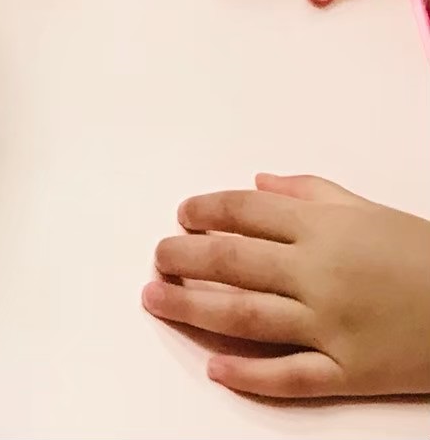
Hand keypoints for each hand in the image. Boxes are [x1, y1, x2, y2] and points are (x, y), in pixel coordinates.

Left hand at [144, 175, 429, 398]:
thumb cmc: (426, 257)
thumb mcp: (372, 212)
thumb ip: (312, 194)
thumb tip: (257, 183)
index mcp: (324, 229)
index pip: (243, 211)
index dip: (204, 210)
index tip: (183, 215)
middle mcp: (319, 274)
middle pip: (230, 261)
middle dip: (182, 256)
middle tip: (158, 257)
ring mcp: (331, 326)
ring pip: (244, 316)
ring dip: (190, 307)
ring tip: (155, 298)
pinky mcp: (349, 371)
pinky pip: (290, 376)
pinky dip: (248, 374)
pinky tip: (215, 368)